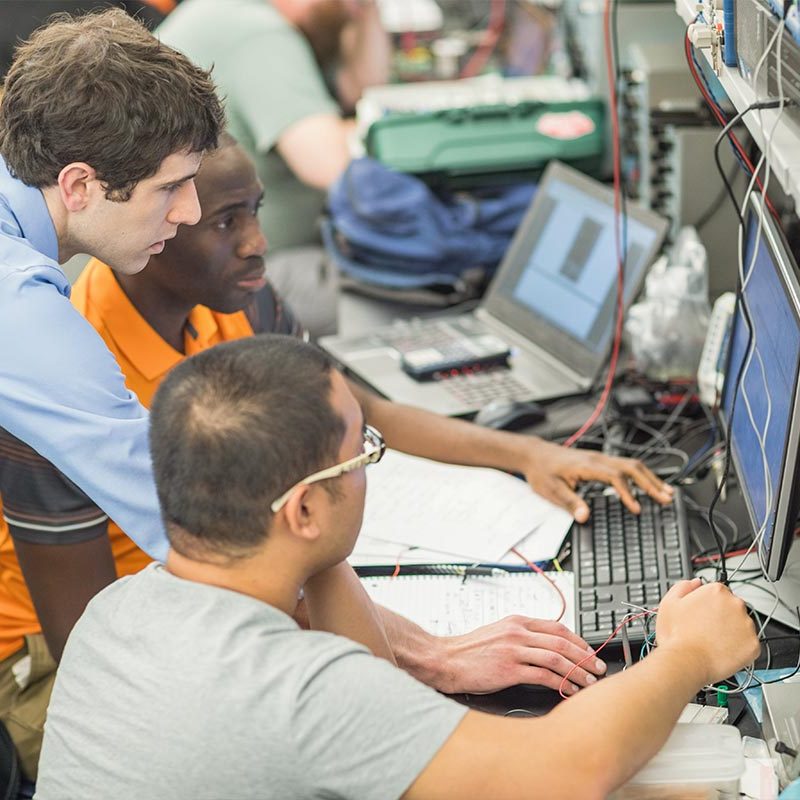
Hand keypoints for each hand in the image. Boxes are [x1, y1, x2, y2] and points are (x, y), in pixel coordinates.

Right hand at [432, 616, 606, 694]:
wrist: (445, 659)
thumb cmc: (469, 650)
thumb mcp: (497, 632)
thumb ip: (520, 636)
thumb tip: (545, 647)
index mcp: (516, 622)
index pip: (557, 627)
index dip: (578, 640)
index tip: (589, 651)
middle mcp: (518, 632)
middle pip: (562, 642)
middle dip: (584, 656)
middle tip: (598, 667)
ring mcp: (514, 650)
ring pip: (557, 658)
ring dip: (577, 671)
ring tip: (589, 681)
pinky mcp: (509, 670)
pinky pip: (543, 676)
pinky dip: (561, 684)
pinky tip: (569, 690)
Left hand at [521, 438, 673, 521]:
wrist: (535, 455)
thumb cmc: (542, 471)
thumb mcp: (552, 490)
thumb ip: (570, 503)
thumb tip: (584, 517)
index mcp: (587, 466)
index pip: (615, 478)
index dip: (628, 493)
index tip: (637, 509)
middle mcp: (598, 459)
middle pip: (632, 468)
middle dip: (651, 483)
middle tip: (666, 499)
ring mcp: (600, 458)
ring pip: (632, 465)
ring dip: (650, 478)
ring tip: (666, 493)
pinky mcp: (600, 461)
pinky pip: (626, 465)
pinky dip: (641, 475)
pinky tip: (649, 484)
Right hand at [655, 579, 759, 684]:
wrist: (687, 662)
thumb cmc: (677, 634)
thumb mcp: (669, 602)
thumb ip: (683, 586)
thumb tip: (696, 582)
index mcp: (717, 591)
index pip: (719, 592)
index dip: (709, 603)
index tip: (703, 614)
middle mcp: (736, 604)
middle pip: (733, 607)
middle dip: (723, 616)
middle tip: (707, 628)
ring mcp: (747, 625)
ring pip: (742, 625)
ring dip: (732, 631)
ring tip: (713, 641)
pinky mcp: (754, 645)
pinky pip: (749, 644)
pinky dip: (739, 648)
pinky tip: (723, 651)